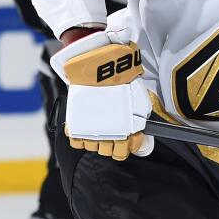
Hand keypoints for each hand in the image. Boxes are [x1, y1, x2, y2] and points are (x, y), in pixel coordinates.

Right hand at [50, 27, 153, 160]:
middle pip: (111, 152)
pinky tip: (86, 126)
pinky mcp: (76, 125)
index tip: (130, 138)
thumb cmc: (121, 79)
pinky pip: (77, 142)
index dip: (131, 145)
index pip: (130, 149)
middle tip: (113, 132)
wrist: (100, 65)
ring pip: (95, 148)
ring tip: (99, 127)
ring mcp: (92, 130)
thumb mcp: (138, 98)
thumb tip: (143, 130)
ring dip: (98, 141)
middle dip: (114, 144)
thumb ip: (139, 116)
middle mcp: (111, 132)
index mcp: (128, 127)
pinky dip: (80, 137)